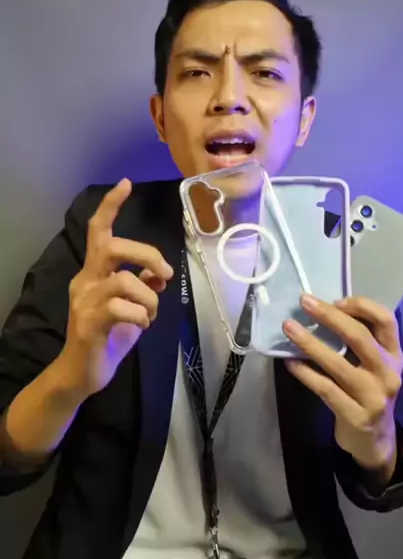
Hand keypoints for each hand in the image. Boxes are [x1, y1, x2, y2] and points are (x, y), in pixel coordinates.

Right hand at [64, 179, 173, 398]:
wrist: (81, 374)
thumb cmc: (107, 338)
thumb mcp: (132, 308)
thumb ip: (143, 288)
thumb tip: (158, 275)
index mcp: (94, 273)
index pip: (99, 231)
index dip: (111, 206)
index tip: (125, 184)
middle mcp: (85, 281)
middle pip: (112, 247)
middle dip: (146, 254)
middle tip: (164, 273)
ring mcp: (85, 302)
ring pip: (124, 280)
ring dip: (149, 297)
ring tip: (151, 314)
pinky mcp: (90, 324)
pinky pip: (122, 309)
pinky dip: (141, 316)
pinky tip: (142, 327)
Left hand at [283, 295, 402, 475]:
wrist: (376, 442)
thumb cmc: (369, 393)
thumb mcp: (375, 367)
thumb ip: (361, 342)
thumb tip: (323, 310)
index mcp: (394, 355)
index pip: (386, 320)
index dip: (361, 305)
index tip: (336, 300)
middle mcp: (388, 373)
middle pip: (360, 337)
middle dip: (330, 316)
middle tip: (304, 302)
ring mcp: (374, 397)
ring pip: (338, 363)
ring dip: (309, 343)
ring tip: (289, 328)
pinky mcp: (356, 416)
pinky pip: (325, 389)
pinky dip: (305, 373)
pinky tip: (290, 363)